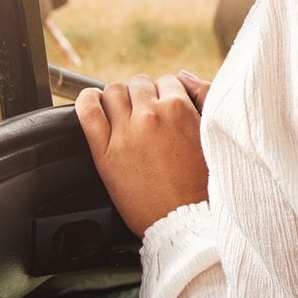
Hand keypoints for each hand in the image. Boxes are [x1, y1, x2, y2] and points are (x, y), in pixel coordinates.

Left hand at [75, 71, 212, 236]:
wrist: (185, 220)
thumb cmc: (204, 182)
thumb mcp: (212, 134)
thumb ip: (203, 97)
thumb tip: (183, 76)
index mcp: (180, 109)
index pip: (167, 81)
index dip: (165, 93)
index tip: (164, 105)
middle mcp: (151, 115)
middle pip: (139, 84)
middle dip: (142, 94)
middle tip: (145, 112)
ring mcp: (126, 132)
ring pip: (113, 92)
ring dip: (118, 97)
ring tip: (122, 111)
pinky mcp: (105, 152)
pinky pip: (87, 113)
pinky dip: (86, 101)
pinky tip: (91, 102)